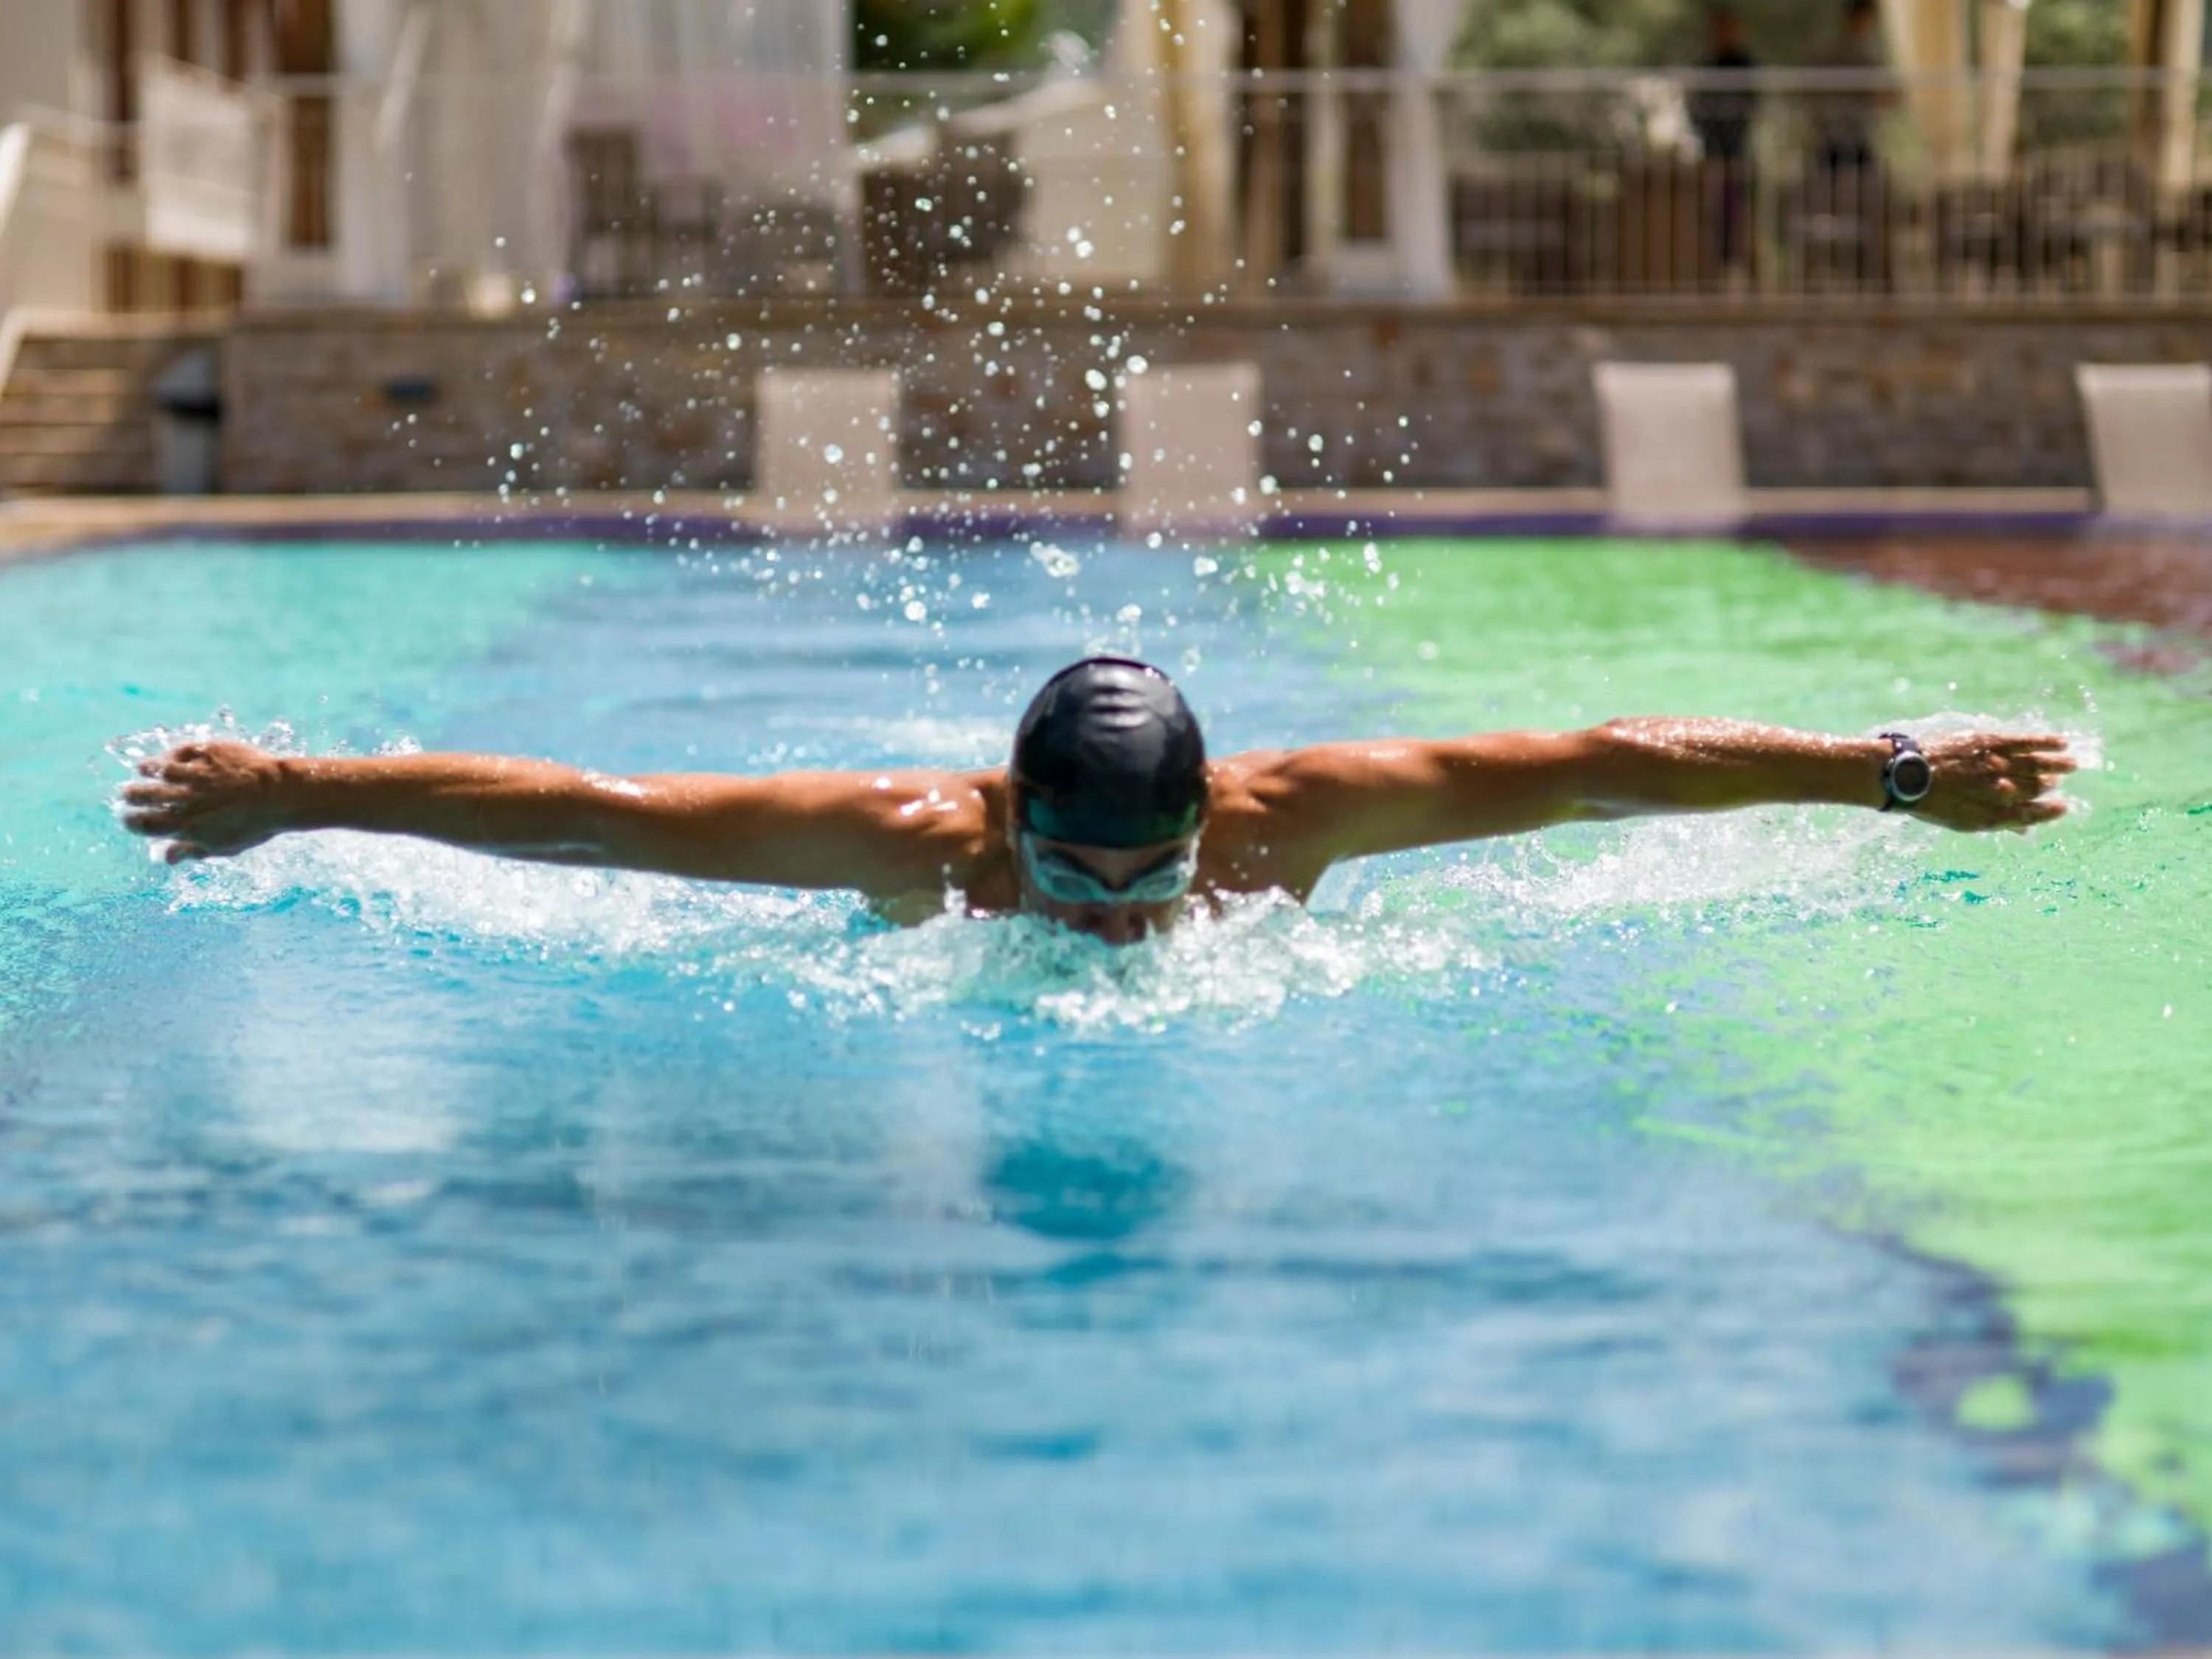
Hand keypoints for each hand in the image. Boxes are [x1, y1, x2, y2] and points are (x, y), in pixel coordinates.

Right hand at [118, 741, 293, 863]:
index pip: (145, 825)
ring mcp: (197, 774)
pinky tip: (166, 757)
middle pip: (144, 795)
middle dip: (130, 794)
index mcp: (188, 825)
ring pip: (158, 770)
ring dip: (145, 770)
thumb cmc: (255, 824)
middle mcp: (188, 799)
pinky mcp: (209, 753)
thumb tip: (163, 858)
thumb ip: (190, 850)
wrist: (283, 795)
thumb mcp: (223, 845)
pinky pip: (181, 751)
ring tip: (142, 770)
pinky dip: (168, 755)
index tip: (126, 817)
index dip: (130, 821)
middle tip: (125, 793)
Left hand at [1910, 732, 2077, 833]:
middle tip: (2057, 780)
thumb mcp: (1962, 820)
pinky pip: (2024, 741)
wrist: (1902, 774)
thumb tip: (2025, 832)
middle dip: (2048, 784)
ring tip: (2071, 763)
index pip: (2030, 815)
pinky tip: (2060, 742)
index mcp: (1990, 816)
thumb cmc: (1931, 801)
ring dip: (2057, 763)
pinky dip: (2044, 742)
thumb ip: (1997, 822)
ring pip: (2036, 764)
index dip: (2048, 812)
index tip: (2063, 807)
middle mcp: (1997, 791)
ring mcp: (1994, 765)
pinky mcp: (1988, 742)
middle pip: (2034, 788)